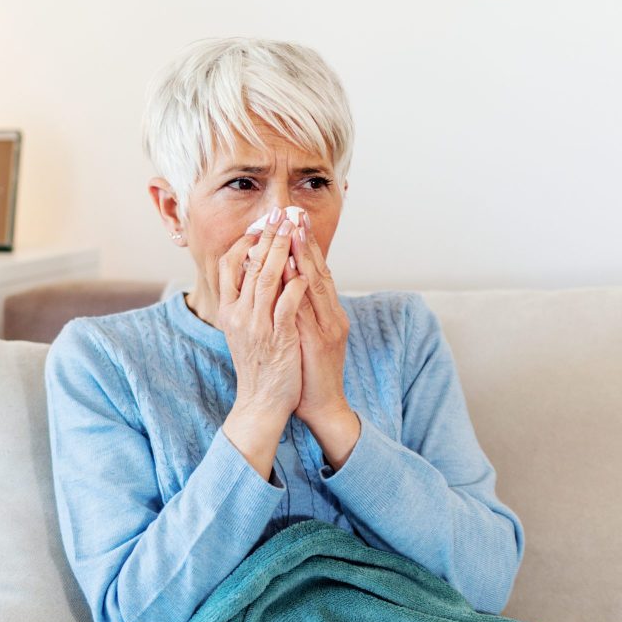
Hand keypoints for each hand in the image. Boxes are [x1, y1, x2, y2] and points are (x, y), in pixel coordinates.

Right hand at [214, 208, 309, 477]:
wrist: (261, 403)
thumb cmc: (258, 366)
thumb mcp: (243, 331)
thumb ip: (246, 303)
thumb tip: (253, 273)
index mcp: (228, 311)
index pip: (228, 266)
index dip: (244, 242)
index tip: (259, 225)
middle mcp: (239, 315)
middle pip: (250, 265)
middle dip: (267, 237)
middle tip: (280, 213)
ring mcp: (258, 326)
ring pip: (268, 279)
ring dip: (282, 251)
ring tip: (293, 229)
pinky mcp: (279, 339)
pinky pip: (287, 305)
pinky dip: (295, 285)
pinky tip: (305, 270)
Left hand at [287, 213, 359, 468]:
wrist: (323, 406)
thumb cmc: (312, 373)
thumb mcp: (307, 337)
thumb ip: (302, 312)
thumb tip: (289, 288)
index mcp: (330, 314)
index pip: (318, 273)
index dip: (308, 247)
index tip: (296, 222)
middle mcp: (332, 316)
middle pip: (320, 272)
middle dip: (307, 243)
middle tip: (295, 215)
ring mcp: (327, 328)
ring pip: (316, 286)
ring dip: (305, 258)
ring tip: (293, 233)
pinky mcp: (319, 342)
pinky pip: (306, 309)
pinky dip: (297, 289)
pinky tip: (288, 272)